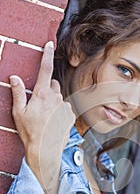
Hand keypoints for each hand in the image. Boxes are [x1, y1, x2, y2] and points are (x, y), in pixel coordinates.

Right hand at [10, 41, 75, 193]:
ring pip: (59, 95)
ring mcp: (65, 106)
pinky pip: (64, 106)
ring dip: (53, 99)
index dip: (46, 55)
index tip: (49, 44)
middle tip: (37, 101)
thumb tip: (14, 78)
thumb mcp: (19, 113)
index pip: (45, 69)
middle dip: (46, 87)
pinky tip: (52, 119)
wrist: (45, 149)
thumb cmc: (30, 132)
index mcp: (42, 94)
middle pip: (52, 83)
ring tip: (44, 114)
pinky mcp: (70, 114)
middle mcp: (56, 98)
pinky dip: (59, 109)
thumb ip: (18, 93)